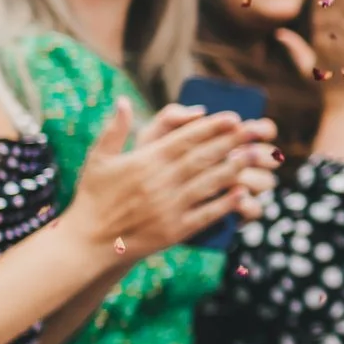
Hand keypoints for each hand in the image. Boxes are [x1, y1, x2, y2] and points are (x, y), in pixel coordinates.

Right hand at [66, 102, 254, 257]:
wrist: (88, 242)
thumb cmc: (93, 197)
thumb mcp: (98, 159)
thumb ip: (114, 130)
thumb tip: (123, 101)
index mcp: (143, 162)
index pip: (184, 139)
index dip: (210, 128)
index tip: (233, 117)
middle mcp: (158, 182)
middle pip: (202, 158)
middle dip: (230, 142)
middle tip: (255, 130)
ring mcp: (168, 207)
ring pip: (208, 183)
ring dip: (234, 168)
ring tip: (255, 156)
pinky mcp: (174, 231)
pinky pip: (206, 214)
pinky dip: (225, 203)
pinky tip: (243, 193)